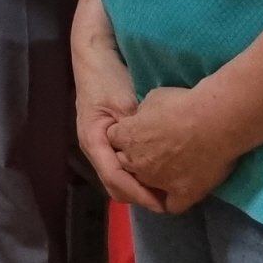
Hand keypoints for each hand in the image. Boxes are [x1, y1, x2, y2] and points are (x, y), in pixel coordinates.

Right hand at [73, 37, 165, 211]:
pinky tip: (156, 173)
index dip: (138, 193)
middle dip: (139, 196)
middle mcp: (94, 149)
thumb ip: (137, 131)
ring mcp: (100, 145)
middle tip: (169, 202)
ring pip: (117, 179)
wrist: (95, 57)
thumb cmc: (107, 78)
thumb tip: (157, 156)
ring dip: (138, 187)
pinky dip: (137, 175)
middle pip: (114, 185)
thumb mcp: (123, 103)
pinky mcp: (108, 140)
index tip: (162, 204)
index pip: (115, 178)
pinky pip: (121, 167)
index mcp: (94, 141)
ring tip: (165, 192)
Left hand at [108, 85, 237, 212]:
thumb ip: (141, 115)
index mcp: (126, 137)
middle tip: (156, 150)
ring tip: (169, 171)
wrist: (215, 120)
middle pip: (126, 164)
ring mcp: (158, 180)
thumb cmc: (183, 104)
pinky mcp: (182, 193)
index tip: (140, 132)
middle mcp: (136, 162)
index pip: (114, 140)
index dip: (126, 136)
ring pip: (146, 187)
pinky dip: (173, 200)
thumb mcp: (152, 99)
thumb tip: (143, 121)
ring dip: (152, 180)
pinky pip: (172, 205)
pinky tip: (180, 192)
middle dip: (135, 158)